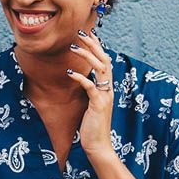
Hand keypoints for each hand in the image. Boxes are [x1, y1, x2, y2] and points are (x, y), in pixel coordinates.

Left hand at [67, 28, 114, 156]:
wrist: (98, 145)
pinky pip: (91, 87)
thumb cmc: (92, 125)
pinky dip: (81, 78)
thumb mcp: (92, 104)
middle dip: (93, 44)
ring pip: (100, 69)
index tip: (88, 34)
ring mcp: (105, 96)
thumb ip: (91, 90)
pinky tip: (70, 73)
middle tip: (81, 32)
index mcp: (107, 88)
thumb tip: (83, 78)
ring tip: (74, 47)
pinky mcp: (98, 105)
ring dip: (87, 55)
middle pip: (104, 60)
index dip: (98, 46)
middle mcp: (109, 89)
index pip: (105, 61)